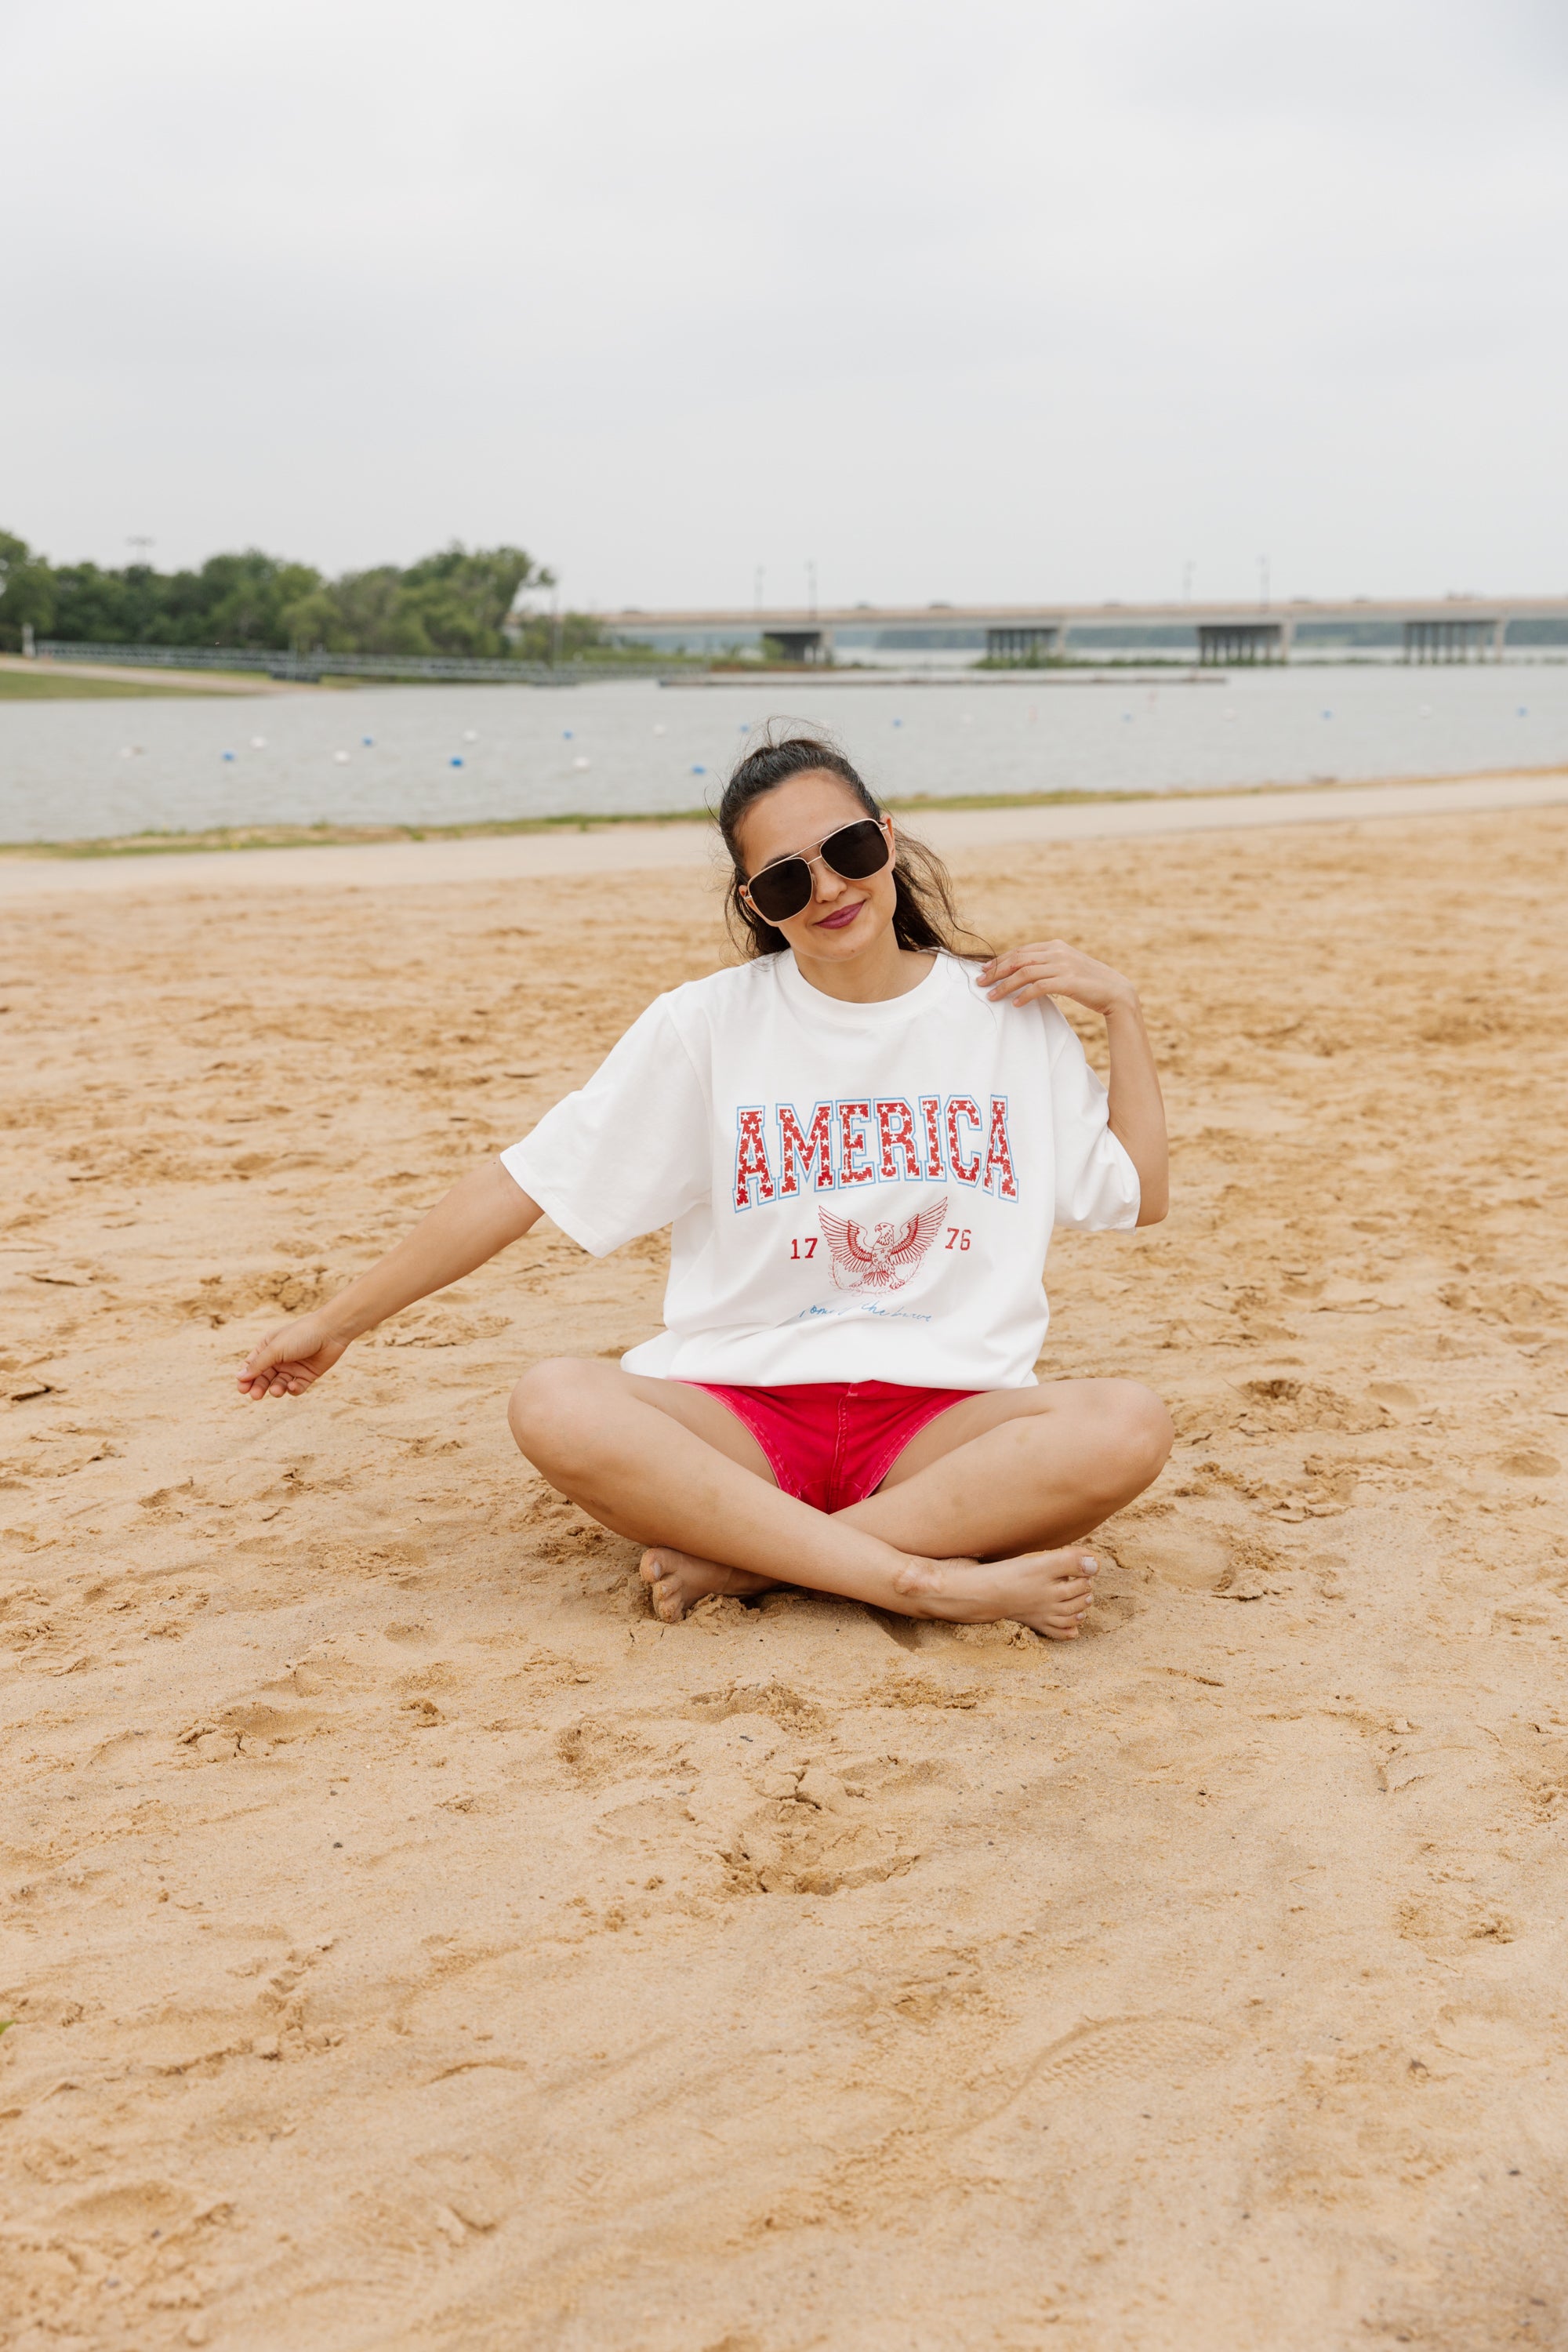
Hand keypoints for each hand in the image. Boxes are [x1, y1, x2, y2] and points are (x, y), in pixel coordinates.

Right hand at [237, 1313, 352, 1400]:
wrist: (330, 1332)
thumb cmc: (300, 1336)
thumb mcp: (275, 1350)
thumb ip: (258, 1365)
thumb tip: (239, 1377)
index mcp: (267, 1347)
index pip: (251, 1366)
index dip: (245, 1378)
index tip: (242, 1389)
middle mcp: (279, 1358)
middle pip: (263, 1378)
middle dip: (259, 1388)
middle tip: (256, 1396)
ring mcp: (293, 1367)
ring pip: (279, 1385)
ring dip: (275, 1390)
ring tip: (276, 1390)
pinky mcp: (307, 1375)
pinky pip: (296, 1387)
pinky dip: (293, 1389)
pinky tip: (293, 1385)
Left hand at [978, 940, 1136, 1016]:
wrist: (1116, 992)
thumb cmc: (1089, 983)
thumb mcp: (1067, 967)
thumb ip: (1048, 965)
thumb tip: (1022, 972)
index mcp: (1056, 946)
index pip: (1020, 951)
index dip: (1000, 961)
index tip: (984, 971)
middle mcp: (1058, 952)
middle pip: (1018, 959)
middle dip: (996, 971)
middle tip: (979, 983)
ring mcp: (1063, 965)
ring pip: (1024, 973)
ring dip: (1004, 985)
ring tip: (992, 997)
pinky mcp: (1068, 981)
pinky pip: (1038, 987)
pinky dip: (1024, 995)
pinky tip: (1015, 1004)